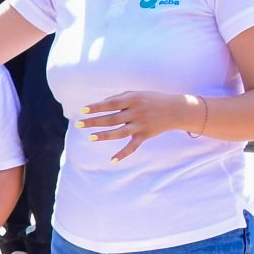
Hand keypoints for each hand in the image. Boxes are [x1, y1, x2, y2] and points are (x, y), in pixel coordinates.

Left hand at [79, 91, 203, 160]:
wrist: (175, 109)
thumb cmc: (151, 99)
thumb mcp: (136, 94)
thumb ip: (119, 98)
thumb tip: (101, 104)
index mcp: (132, 99)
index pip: (110, 104)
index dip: (96, 107)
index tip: (82, 110)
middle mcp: (136, 112)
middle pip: (111, 118)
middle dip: (94, 121)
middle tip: (78, 123)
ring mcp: (140, 125)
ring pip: (119, 132)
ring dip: (104, 135)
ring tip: (91, 137)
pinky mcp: (144, 135)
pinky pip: (132, 147)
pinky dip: (123, 154)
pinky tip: (112, 159)